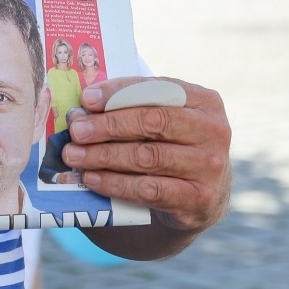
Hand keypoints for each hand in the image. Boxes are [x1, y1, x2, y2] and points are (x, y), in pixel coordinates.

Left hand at [60, 77, 231, 233]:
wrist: (202, 197)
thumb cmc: (173, 146)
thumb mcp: (164, 119)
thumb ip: (134, 105)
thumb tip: (85, 103)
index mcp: (205, 101)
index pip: (157, 89)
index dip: (118, 93)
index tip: (86, 99)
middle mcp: (214, 131)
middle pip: (153, 122)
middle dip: (108, 125)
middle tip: (76, 130)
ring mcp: (210, 167)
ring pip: (147, 157)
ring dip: (104, 156)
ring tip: (74, 155)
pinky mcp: (199, 199)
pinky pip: (148, 189)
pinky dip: (115, 183)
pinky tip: (92, 178)